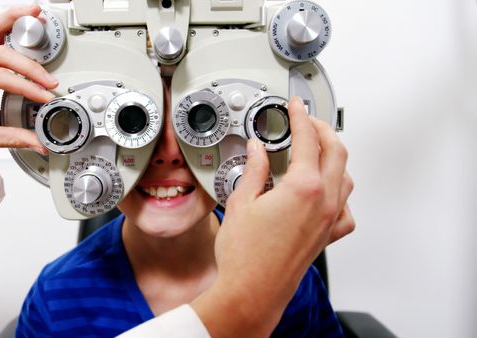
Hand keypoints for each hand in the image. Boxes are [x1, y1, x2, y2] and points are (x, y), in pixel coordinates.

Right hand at [192, 96, 354, 336]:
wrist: (252, 291)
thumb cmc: (245, 255)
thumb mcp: (242, 201)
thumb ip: (254, 169)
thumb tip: (256, 150)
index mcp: (304, 188)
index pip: (307, 139)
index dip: (300, 117)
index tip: (296, 107)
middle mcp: (324, 202)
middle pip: (336, 151)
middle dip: (323, 130)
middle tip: (307, 120)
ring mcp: (329, 220)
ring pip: (346, 177)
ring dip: (334, 157)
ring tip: (316, 149)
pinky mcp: (326, 237)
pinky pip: (346, 209)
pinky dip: (340, 193)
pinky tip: (327, 192)